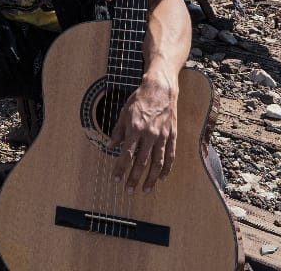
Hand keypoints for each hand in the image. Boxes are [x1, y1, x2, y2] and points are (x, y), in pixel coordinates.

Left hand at [109, 74, 177, 194]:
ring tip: (145, 190)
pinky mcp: (172, 136)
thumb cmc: (139, 101)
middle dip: (134, 179)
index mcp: (135, 129)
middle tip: (129, 191)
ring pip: (157, 164)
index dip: (120, 169)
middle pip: (141, 163)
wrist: (160, 90)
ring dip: (151, 179)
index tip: (116, 179)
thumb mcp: (124, 114)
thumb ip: (117, 132)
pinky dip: (166, 169)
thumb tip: (109, 146)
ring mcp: (162, 137)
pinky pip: (170, 156)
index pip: (126, 155)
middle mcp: (149, 135)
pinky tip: (162, 178)